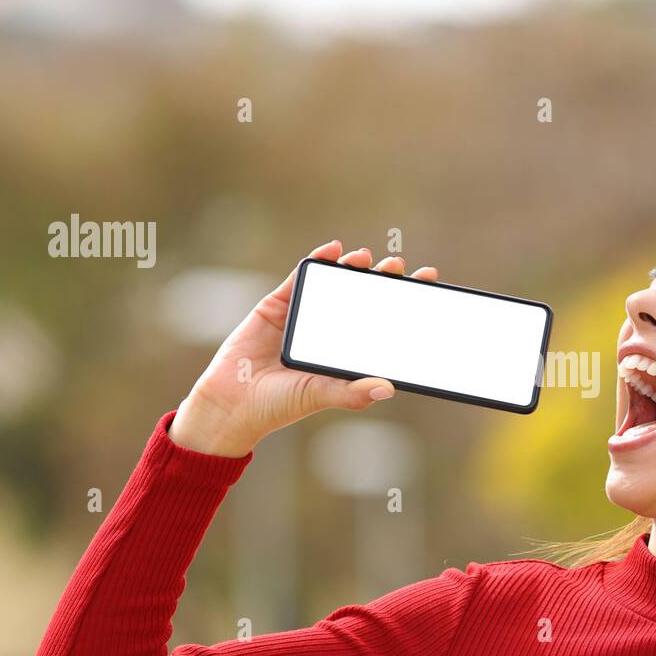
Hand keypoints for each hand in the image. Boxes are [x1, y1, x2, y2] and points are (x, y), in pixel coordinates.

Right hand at [168, 241, 438, 456]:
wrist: (231, 404)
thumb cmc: (280, 405)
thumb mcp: (321, 396)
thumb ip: (352, 392)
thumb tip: (389, 387)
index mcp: (343, 351)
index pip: (379, 321)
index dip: (400, 303)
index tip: (424, 284)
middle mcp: (327, 330)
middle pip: (361, 297)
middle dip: (381, 280)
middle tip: (399, 266)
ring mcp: (302, 315)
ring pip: (333, 284)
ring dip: (352, 267)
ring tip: (368, 257)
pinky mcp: (276, 305)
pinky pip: (299, 279)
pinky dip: (316, 261)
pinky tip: (332, 249)